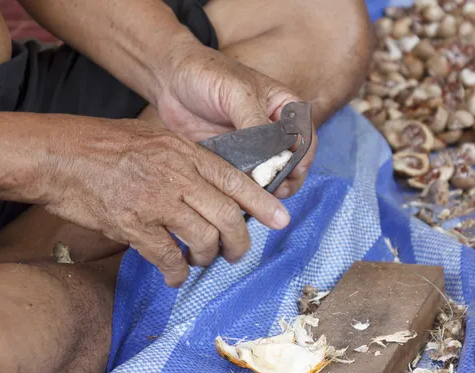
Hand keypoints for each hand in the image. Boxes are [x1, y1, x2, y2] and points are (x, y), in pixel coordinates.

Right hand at [44, 119, 290, 286]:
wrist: (59, 155)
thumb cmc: (106, 145)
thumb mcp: (155, 137)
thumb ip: (186, 158)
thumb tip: (212, 183)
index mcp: (185, 154)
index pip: (236, 180)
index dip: (263, 203)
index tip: (281, 219)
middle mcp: (176, 177)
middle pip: (227, 217)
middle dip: (239, 243)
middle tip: (236, 254)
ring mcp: (155, 202)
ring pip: (202, 239)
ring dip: (207, 258)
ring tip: (200, 261)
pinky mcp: (133, 225)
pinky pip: (167, 257)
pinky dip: (175, 273)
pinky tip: (173, 275)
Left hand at [150, 42, 317, 198]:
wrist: (170, 79)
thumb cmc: (207, 74)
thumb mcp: (237, 93)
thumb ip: (256, 123)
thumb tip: (271, 158)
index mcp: (284, 108)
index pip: (305, 139)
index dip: (301, 159)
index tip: (289, 173)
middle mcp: (273, 130)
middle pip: (291, 163)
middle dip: (285, 179)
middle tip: (273, 189)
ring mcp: (253, 147)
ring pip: (268, 175)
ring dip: (265, 188)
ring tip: (256, 196)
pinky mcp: (232, 159)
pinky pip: (243, 179)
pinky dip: (243, 189)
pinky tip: (238, 195)